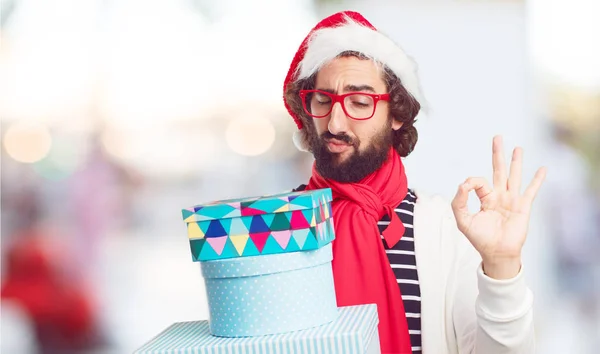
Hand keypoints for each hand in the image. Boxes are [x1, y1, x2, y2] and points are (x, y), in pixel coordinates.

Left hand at [451, 136, 546, 278]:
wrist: (496, 253)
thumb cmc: (480, 239)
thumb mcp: (463, 220)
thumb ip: (459, 201)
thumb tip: (463, 184)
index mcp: (485, 198)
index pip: (478, 181)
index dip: (471, 182)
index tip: (467, 187)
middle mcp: (499, 196)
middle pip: (498, 170)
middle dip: (497, 154)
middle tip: (497, 137)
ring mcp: (512, 200)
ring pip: (514, 176)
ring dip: (516, 161)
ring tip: (518, 148)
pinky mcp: (523, 207)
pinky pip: (531, 191)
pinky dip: (537, 180)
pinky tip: (543, 169)